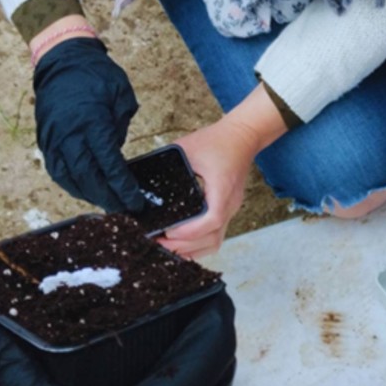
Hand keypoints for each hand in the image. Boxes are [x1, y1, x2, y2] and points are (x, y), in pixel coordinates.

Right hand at [33, 37, 147, 212]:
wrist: (62, 58)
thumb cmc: (96, 74)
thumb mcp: (121, 94)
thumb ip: (120, 126)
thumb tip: (117, 152)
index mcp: (92, 122)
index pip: (109, 164)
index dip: (123, 187)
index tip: (136, 201)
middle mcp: (69, 135)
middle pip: (89, 177)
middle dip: (108, 197)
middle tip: (124, 210)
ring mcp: (54, 138)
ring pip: (69, 178)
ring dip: (89, 194)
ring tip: (107, 203)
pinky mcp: (45, 139)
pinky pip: (56, 169)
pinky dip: (70, 183)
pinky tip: (84, 190)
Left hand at [159, 84, 287, 258]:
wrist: (242, 136)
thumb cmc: (217, 140)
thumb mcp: (188, 147)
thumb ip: (169, 164)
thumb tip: (143, 181)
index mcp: (222, 187)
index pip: (211, 219)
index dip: (189, 231)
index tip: (168, 231)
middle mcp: (230, 203)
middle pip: (212, 238)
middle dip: (184, 246)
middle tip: (158, 243)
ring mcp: (231, 209)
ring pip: (215, 242)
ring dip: (192, 249)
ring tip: (167, 246)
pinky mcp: (228, 210)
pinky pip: (216, 236)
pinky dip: (199, 245)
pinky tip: (181, 244)